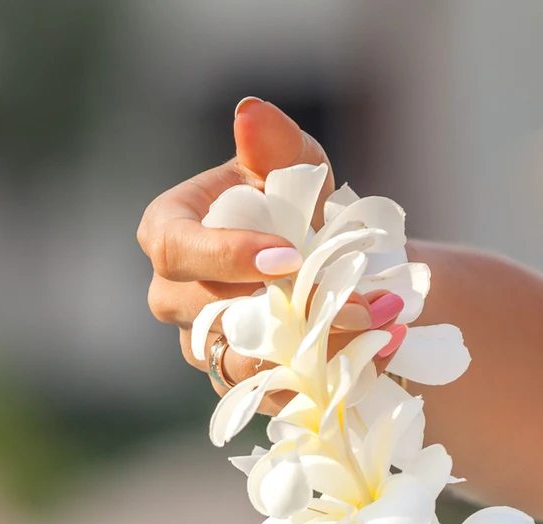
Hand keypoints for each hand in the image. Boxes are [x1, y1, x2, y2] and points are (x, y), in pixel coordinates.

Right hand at [137, 98, 397, 394]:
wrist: (333, 265)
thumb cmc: (298, 203)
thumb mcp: (296, 165)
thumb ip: (276, 145)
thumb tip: (251, 112)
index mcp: (170, 230)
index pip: (174, 248)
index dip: (225, 257)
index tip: (288, 256)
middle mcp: (173, 295)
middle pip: (202, 312)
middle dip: (279, 307)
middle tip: (351, 299)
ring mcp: (202, 345)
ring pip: (237, 360)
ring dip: (307, 346)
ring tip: (372, 327)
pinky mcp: (237, 383)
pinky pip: (266, 391)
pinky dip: (319, 376)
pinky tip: (371, 357)